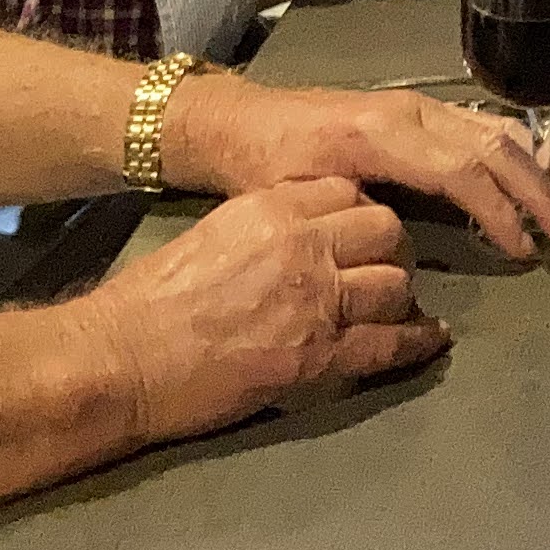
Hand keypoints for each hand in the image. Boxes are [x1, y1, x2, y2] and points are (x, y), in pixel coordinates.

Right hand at [91, 175, 440, 444]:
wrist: (121, 357)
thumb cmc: (152, 301)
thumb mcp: (215, 234)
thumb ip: (268, 228)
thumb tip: (308, 237)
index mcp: (271, 206)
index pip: (350, 192)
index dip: (363, 215)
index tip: (361, 235)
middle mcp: (302, 244)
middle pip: (386, 231)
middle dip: (392, 251)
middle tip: (382, 272)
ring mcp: (315, 300)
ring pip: (395, 284)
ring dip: (399, 298)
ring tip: (396, 310)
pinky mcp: (318, 356)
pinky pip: (389, 343)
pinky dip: (415, 343)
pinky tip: (429, 340)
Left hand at [193, 78, 549, 257]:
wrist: (241, 121)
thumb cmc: (264, 166)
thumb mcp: (300, 195)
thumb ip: (358, 211)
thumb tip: (409, 240)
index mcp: (385, 133)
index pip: (464, 169)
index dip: (502, 210)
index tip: (526, 251)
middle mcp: (415, 111)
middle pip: (497, 146)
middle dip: (545, 189)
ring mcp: (423, 107)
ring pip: (501, 131)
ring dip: (548, 168)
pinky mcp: (424, 112)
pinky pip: (487, 128)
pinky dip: (526, 153)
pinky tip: (549, 174)